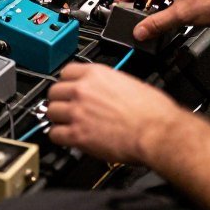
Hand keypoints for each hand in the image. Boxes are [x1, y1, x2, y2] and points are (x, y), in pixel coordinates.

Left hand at [46, 62, 180, 163]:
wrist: (158, 131)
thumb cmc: (153, 111)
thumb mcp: (130, 82)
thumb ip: (109, 84)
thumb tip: (104, 90)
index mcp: (96, 74)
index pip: (66, 71)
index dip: (66, 82)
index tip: (68, 88)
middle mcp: (82, 90)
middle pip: (54, 91)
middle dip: (60, 100)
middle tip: (66, 107)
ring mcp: (77, 112)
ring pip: (51, 112)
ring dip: (58, 118)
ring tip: (66, 123)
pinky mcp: (77, 134)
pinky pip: (55, 134)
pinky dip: (59, 137)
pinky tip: (67, 138)